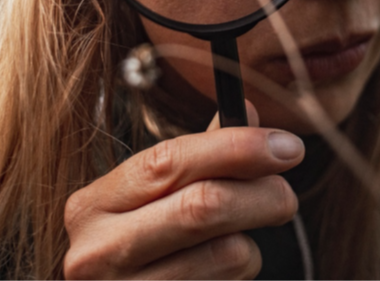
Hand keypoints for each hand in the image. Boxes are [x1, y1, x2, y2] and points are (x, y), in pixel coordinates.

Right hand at [63, 101, 304, 279]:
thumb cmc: (129, 248)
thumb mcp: (143, 200)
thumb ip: (195, 156)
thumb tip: (250, 114)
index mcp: (93, 205)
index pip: (170, 160)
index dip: (237, 147)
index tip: (287, 146)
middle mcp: (99, 252)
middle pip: (205, 206)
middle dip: (263, 194)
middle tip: (285, 195)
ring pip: (228, 254)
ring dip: (250, 245)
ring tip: (234, 243)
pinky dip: (239, 275)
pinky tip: (217, 273)